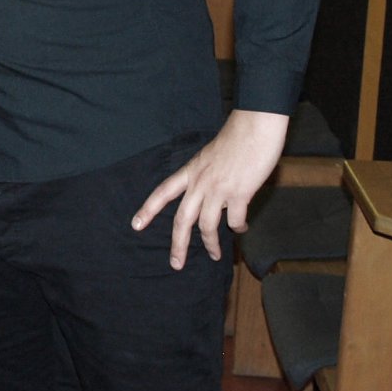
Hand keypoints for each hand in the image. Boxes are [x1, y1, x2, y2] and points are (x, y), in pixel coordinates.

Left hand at [131, 109, 288, 269]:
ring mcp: (219, 189)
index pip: (163, 192)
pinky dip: (238, 228)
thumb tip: (211, 194)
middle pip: (182, 219)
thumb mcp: (211, 155)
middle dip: (178, 245)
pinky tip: (241, 228)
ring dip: (211, 244)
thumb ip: (206, 175)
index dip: (148, 210)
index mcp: (191, 171)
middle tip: (176, 264)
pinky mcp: (239, 193)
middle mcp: (200, 182)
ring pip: (207, 226)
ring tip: (216, 255)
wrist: (255, 126)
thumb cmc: (237, 137)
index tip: (135, 225)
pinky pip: (235, 220)